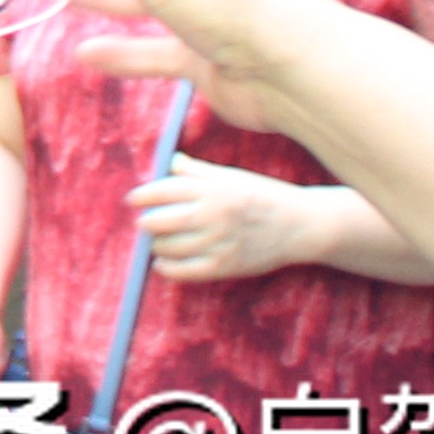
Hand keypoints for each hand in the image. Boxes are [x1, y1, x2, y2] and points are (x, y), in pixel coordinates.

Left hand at [128, 157, 325, 280]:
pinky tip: (162, 263)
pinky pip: (186, 272)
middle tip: (143, 222)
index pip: (162, 191)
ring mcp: (219, 243)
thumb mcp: (232, 176)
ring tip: (155, 241)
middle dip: (146, 222)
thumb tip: (169, 161)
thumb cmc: (265, 195)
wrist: (302, 225)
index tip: (132, 200)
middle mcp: (212, 216)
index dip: (141, 196)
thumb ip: (197, 171)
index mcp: (212, 189)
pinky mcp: (226, 266)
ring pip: (169, 247)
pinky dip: (167, 269)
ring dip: (156, 245)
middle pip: (160, 221)